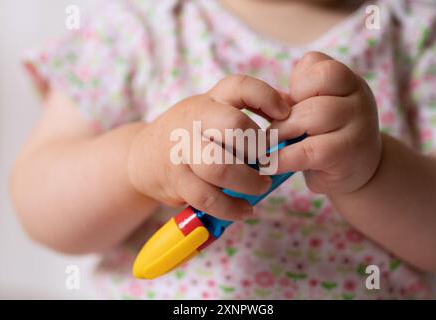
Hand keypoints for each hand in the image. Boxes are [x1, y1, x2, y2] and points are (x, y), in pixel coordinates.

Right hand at [127, 75, 290, 219]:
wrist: (143, 155)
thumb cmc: (191, 134)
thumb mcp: (212, 112)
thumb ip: (246, 109)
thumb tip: (292, 108)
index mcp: (210, 100)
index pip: (239, 86)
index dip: (266, 97)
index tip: (285, 114)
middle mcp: (194, 119)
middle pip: (233, 126)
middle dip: (258, 148)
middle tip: (270, 163)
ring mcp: (182, 150)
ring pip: (219, 165)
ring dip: (247, 181)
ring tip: (261, 188)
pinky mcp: (175, 179)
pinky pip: (206, 196)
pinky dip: (230, 207)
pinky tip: (244, 210)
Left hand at [270, 52, 381, 194]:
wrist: (361, 174)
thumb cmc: (327, 138)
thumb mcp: (314, 112)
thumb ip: (295, 102)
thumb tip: (263, 101)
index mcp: (348, 82)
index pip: (316, 63)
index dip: (296, 81)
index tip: (288, 104)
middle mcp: (358, 97)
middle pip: (317, 84)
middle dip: (286, 107)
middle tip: (272, 128)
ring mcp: (358, 124)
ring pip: (315, 113)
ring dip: (282, 130)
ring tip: (269, 145)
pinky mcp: (346, 154)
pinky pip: (309, 150)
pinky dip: (283, 158)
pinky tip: (270, 164)